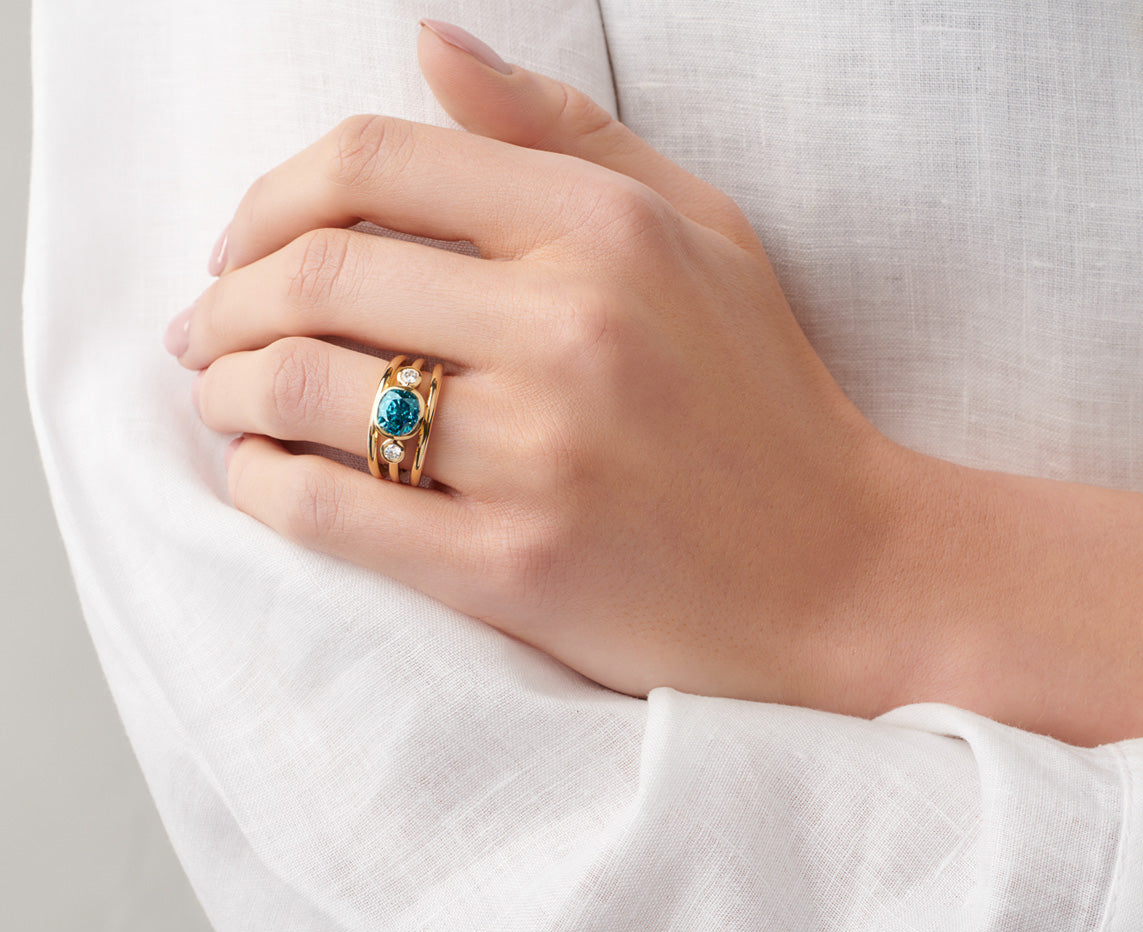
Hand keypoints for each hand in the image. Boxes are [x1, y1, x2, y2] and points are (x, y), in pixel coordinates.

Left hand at [165, 22, 1142, 745]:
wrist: (841, 574)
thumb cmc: (768, 405)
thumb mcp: (703, 235)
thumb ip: (566, 135)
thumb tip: (428, 45)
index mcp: (605, 230)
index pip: (372, 165)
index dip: (270, 197)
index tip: (244, 246)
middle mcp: (569, 328)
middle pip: (315, 274)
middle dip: (225, 300)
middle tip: (207, 333)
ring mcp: (541, 454)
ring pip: (305, 389)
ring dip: (228, 389)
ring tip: (223, 399)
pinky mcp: (517, 567)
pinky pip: (331, 511)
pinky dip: (263, 485)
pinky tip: (259, 476)